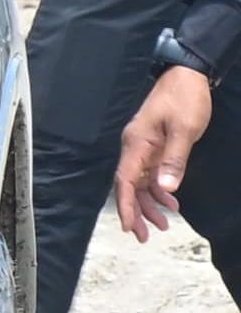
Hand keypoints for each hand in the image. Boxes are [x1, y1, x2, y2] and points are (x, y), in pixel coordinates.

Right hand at [118, 65, 215, 239]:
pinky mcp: (154, 146)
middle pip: (129, 185)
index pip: (125, 180)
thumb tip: (167, 188)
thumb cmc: (184, 99)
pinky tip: (171, 200)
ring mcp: (143, 146)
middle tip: (145, 236)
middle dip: (135, 211)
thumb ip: (175, 160)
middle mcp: (135, 147)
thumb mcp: (185, 130)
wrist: (186, 76)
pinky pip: (151, 173)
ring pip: (140, 182)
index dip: (126, 205)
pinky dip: (158, 190)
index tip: (129, 227)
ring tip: (162, 224)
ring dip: (148, 204)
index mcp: (137, 143)